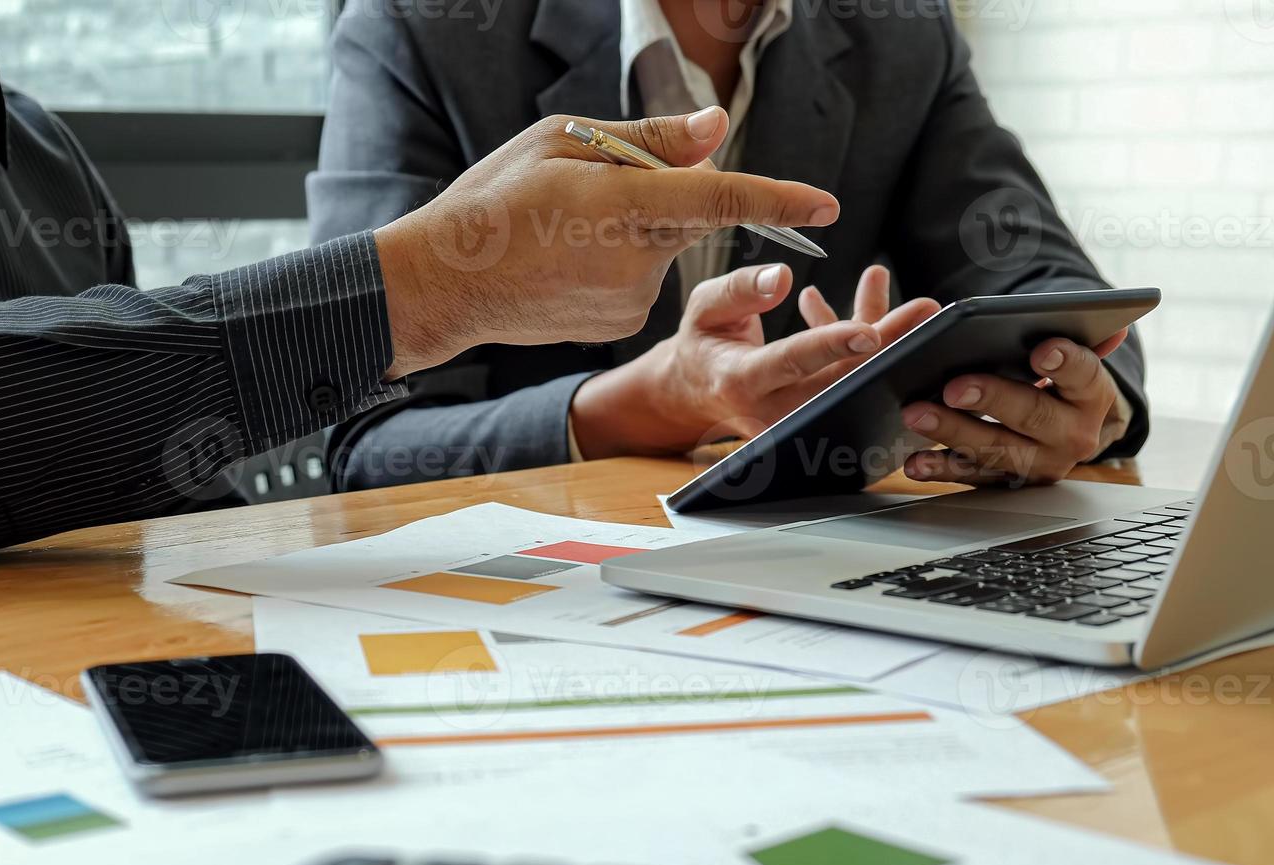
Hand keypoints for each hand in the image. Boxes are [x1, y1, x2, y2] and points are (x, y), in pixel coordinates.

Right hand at [373, 106, 839, 377]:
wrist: (447, 283)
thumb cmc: (494, 202)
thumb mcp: (561, 143)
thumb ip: (647, 140)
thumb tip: (716, 132)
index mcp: (620, 203)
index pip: (721, 199)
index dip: (780, 200)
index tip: (826, 205)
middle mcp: (634, 258)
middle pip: (690, 214)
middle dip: (664, 193)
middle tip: (590, 191)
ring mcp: (630, 299)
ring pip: (663, 247)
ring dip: (635, 230)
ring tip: (566, 234)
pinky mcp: (621, 323)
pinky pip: (643, 280)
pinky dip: (620, 265)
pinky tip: (569, 265)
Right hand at [569, 264, 940, 457]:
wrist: (696, 391)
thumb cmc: (703, 342)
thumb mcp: (704, 307)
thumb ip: (739, 289)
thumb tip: (782, 277)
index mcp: (740, 380)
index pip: (792, 362)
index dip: (833, 346)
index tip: (870, 333)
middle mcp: (771, 409)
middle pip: (839, 379)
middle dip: (886, 343)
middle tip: (924, 310)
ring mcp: (796, 421)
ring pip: (852, 381)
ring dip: (889, 344)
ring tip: (921, 308)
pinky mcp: (815, 418)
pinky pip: (850, 382)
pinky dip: (869, 348)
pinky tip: (879, 309)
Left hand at [900, 329, 1131, 485]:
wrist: (1063, 434)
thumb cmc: (1058, 384)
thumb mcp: (1075, 362)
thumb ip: (1083, 340)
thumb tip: (1114, 325)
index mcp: (1092, 397)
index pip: (1085, 375)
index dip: (1065, 363)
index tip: (1041, 351)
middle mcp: (1071, 435)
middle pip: (1031, 415)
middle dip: (991, 399)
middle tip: (953, 386)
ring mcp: (1039, 464)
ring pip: (995, 449)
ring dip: (952, 432)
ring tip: (917, 414)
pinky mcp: (1008, 482)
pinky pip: (972, 477)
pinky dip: (940, 469)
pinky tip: (914, 462)